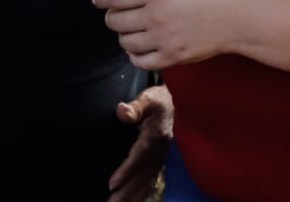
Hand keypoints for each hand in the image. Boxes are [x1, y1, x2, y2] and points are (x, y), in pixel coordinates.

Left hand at [94, 0, 236, 69]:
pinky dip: (135, 55)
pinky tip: (141, 47)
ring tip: (134, 30)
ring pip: (125, 43)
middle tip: (119, 14)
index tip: (97, 0)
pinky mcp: (171, 58)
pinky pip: (140, 62)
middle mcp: (156, 15)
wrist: (233, 17)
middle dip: (113, 17)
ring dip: (124, 36)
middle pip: (115, 21)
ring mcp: (163, 39)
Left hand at [108, 85, 173, 201]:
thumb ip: (136, 106)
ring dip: (133, 197)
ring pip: (147, 183)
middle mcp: (160, 151)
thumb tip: (121, 111)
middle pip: (142, 175)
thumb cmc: (159, 101)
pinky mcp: (161, 163)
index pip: (139, 157)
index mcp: (156, 136)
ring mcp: (162, 158)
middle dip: (126, 192)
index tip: (112, 183)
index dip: (126, 171)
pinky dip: (142, 195)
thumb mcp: (149, 98)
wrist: (178, 104)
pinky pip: (152, 182)